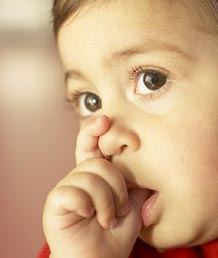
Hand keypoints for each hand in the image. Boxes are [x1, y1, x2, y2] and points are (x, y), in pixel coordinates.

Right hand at [43, 116, 148, 257]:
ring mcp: (66, 188)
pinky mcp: (55, 202)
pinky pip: (73, 192)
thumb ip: (136, 180)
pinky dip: (88, 206)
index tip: (106, 119)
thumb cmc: (116, 233)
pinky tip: (89, 217)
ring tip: (108, 219)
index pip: (91, 143)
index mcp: (95, 174)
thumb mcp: (133, 202)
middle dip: (116, 184)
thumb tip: (144, 158)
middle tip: (120, 206)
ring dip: (107, 202)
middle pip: (97, 161)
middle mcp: (79, 177)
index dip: (95, 129)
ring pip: (90, 177)